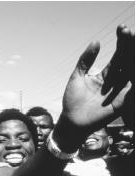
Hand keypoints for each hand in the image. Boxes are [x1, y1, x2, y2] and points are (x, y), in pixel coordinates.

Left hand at [55, 25, 133, 150]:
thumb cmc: (72, 100)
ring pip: (132, 71)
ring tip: (134, 43)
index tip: (122, 28)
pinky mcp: (123, 101)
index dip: (122, 42)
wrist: (71, 121)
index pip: (119, 55)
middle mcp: (117, 81)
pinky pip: (132, 89)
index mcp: (106, 74)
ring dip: (134, 59)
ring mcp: (121, 91)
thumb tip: (96, 41)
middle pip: (129, 60)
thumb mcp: (77, 77)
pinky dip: (133, 80)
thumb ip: (85, 61)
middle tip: (130, 32)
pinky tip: (134, 66)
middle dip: (131, 46)